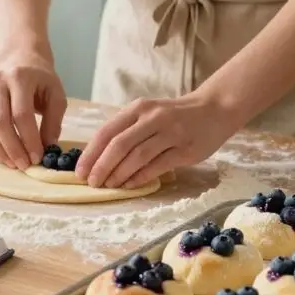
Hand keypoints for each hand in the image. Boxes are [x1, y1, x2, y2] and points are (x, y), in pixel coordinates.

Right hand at [0, 55, 67, 169]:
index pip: (21, 114)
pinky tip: (1, 154)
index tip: (37, 157)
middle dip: (12, 148)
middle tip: (24, 165)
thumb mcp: (56, 96)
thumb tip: (47, 148)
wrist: (20, 62)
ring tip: (13, 163)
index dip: (29, 139)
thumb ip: (53, 121)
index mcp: (19, 77)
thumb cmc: (40, 81)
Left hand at [75, 93, 241, 188]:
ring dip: (119, 174)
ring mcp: (171, 133)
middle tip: (93, 183)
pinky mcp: (186, 149)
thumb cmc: (174, 115)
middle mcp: (153, 118)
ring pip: (138, 156)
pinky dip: (141, 177)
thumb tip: (98, 158)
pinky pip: (158, 166)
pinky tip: (130, 185)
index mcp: (138, 108)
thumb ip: (127, 130)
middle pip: (119, 144)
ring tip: (109, 185)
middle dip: (102, 166)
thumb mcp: (148, 113)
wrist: (214, 109)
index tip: (80, 171)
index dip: (91, 153)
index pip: (107, 131)